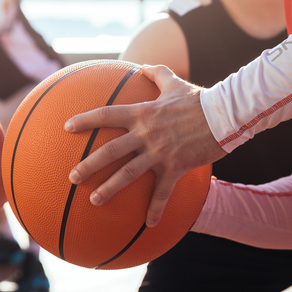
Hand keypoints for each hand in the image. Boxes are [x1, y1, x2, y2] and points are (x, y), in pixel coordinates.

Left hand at [64, 65, 225, 226]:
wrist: (224, 115)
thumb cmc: (199, 99)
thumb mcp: (175, 82)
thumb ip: (157, 73)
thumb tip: (144, 65)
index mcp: (142, 113)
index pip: (107, 114)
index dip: (85, 120)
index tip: (67, 127)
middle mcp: (145, 133)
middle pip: (110, 150)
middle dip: (88, 164)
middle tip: (71, 177)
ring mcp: (159, 152)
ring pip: (128, 174)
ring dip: (109, 188)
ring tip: (93, 200)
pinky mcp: (176, 167)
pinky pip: (162, 192)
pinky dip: (155, 209)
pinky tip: (148, 225)